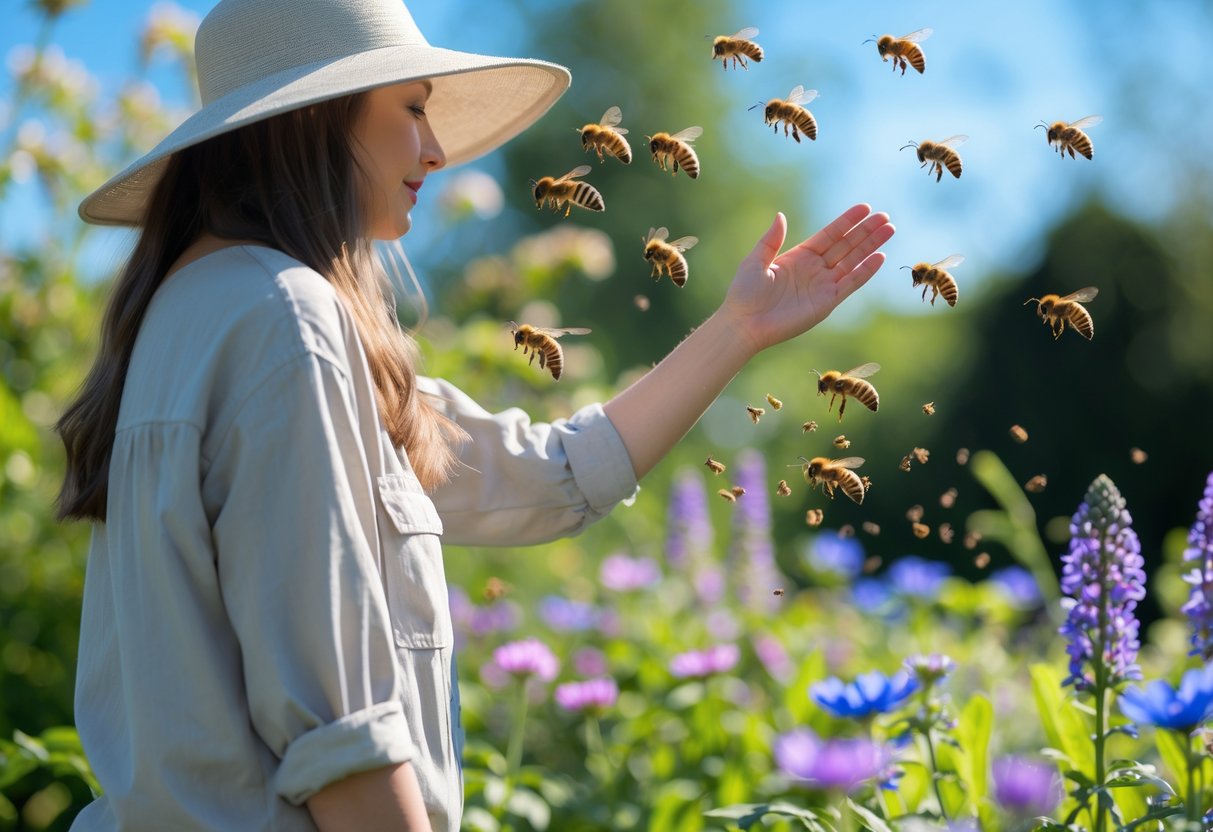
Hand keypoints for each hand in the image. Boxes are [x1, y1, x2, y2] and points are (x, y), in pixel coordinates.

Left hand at [720, 204, 894, 354]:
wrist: (745, 324)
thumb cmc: (745, 293)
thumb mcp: (756, 261)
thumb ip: (771, 240)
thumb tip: (780, 216)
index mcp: (799, 256)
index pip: (830, 235)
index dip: (847, 222)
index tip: (864, 208)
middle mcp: (815, 269)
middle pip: (846, 245)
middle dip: (866, 231)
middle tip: (885, 217)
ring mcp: (822, 285)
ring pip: (853, 261)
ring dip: (871, 247)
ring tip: (890, 230)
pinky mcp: (827, 302)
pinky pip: (851, 284)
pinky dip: (865, 271)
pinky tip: (880, 258)